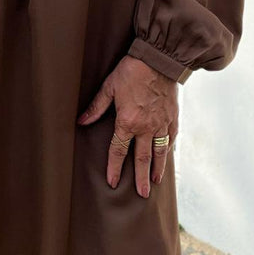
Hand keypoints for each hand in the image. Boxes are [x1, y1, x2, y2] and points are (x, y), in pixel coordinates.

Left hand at [76, 54, 178, 197]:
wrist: (159, 60)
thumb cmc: (132, 71)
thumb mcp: (109, 87)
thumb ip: (96, 107)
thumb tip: (81, 121)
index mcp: (128, 122)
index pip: (119, 151)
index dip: (115, 168)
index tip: (113, 182)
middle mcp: (146, 127)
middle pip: (142, 159)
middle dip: (141, 178)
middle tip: (142, 194)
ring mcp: (161, 124)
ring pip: (159, 152)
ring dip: (157, 169)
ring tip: (156, 182)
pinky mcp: (173, 118)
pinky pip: (170, 139)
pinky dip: (168, 150)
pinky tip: (166, 157)